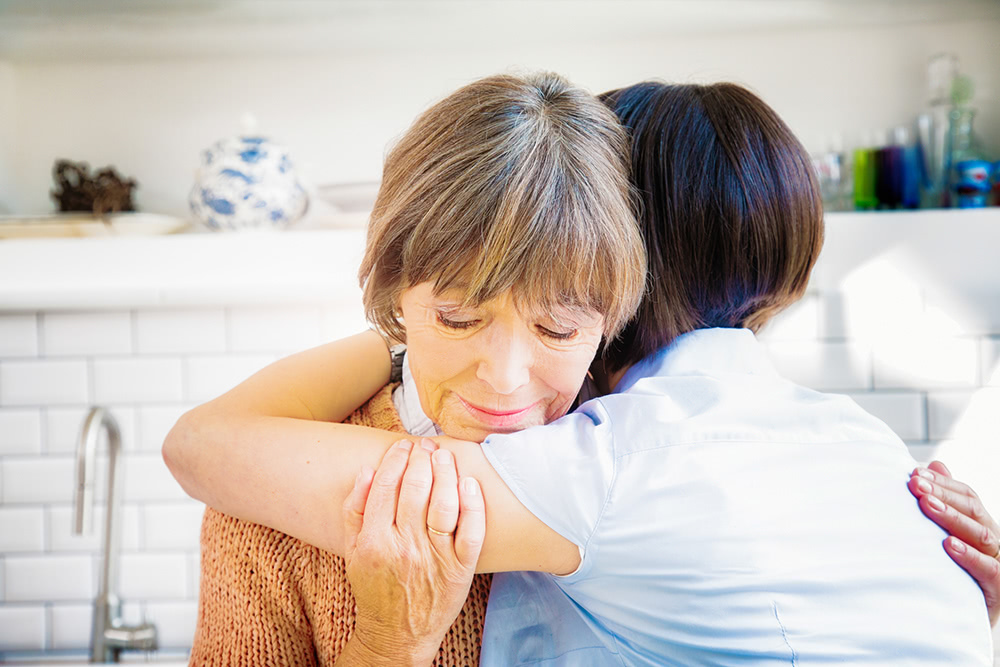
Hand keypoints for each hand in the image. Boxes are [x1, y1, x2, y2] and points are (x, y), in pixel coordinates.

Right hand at [340, 438, 484, 664]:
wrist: (398, 633)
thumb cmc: (374, 586)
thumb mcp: (353, 550)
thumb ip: (355, 509)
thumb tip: (368, 470)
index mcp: (376, 541)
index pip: (387, 486)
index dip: (397, 458)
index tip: (403, 445)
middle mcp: (405, 547)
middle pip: (416, 489)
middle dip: (421, 458)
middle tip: (425, 445)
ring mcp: (436, 558)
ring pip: (444, 504)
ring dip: (445, 473)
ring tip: (444, 456)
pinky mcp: (460, 569)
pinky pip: (471, 531)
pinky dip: (472, 505)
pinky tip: (469, 483)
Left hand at [909, 460, 999, 626]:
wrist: (962, 620)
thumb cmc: (955, 572)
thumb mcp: (950, 534)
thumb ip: (946, 501)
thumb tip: (936, 464)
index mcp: (982, 525)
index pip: (967, 497)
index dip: (943, 483)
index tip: (914, 474)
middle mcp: (993, 541)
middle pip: (973, 511)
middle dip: (943, 494)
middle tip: (915, 484)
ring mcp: (998, 564)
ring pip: (980, 534)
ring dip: (951, 518)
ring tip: (926, 505)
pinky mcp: (998, 590)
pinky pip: (988, 569)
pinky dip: (969, 556)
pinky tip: (948, 545)